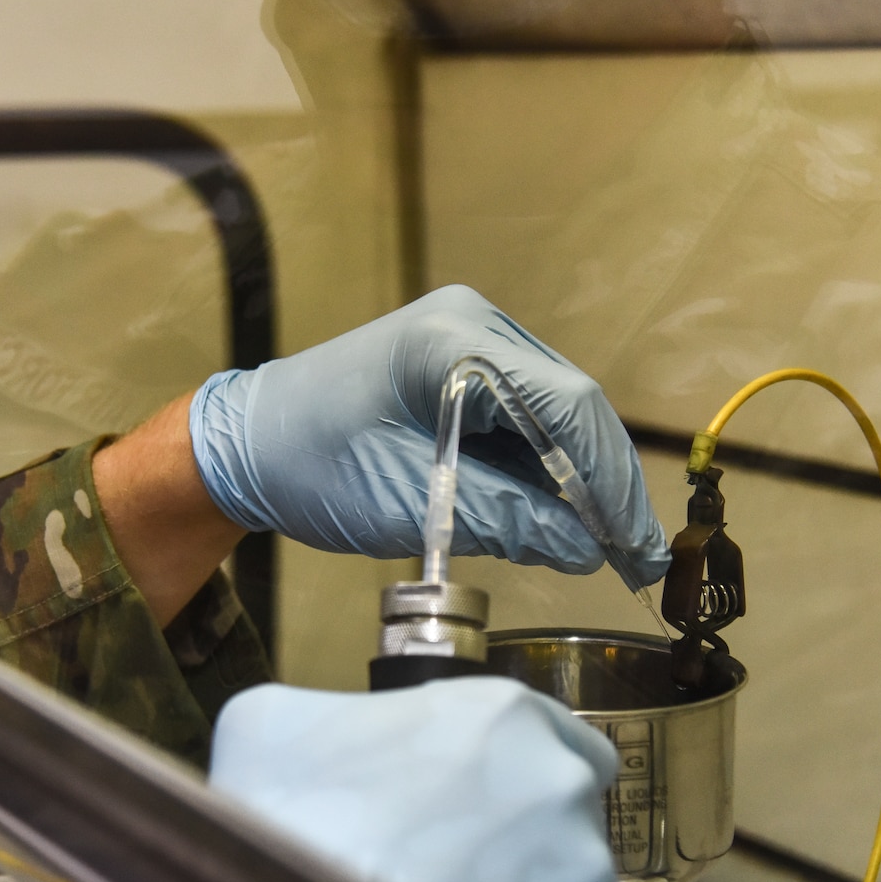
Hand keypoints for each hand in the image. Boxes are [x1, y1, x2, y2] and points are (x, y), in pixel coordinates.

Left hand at [189, 285, 668, 578]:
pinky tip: (566, 520)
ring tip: (611, 549)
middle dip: (605, 484)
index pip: (565, 403)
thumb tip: (585, 548)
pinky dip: (548, 470)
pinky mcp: (461, 370)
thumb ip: (505, 519)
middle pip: (571, 404)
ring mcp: (467, 342)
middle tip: (637, 558)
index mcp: (451, 339)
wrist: (243, 448)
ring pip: (555, 414)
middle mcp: (470, 324)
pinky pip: (525, 419)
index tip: (636, 546)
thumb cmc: (307, 464)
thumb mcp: (407, 502)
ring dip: (582, 480)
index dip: (609, 479)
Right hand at [208, 677, 626, 881]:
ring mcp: (581, 880)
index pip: (566, 743)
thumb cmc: (279, 812)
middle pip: (566, 824)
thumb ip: (335, 715)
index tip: (477, 813)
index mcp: (505, 716)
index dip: (519, 783)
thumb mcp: (271, 721)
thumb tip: (332, 741)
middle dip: (518, 851)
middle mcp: (560, 787)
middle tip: (442, 877)